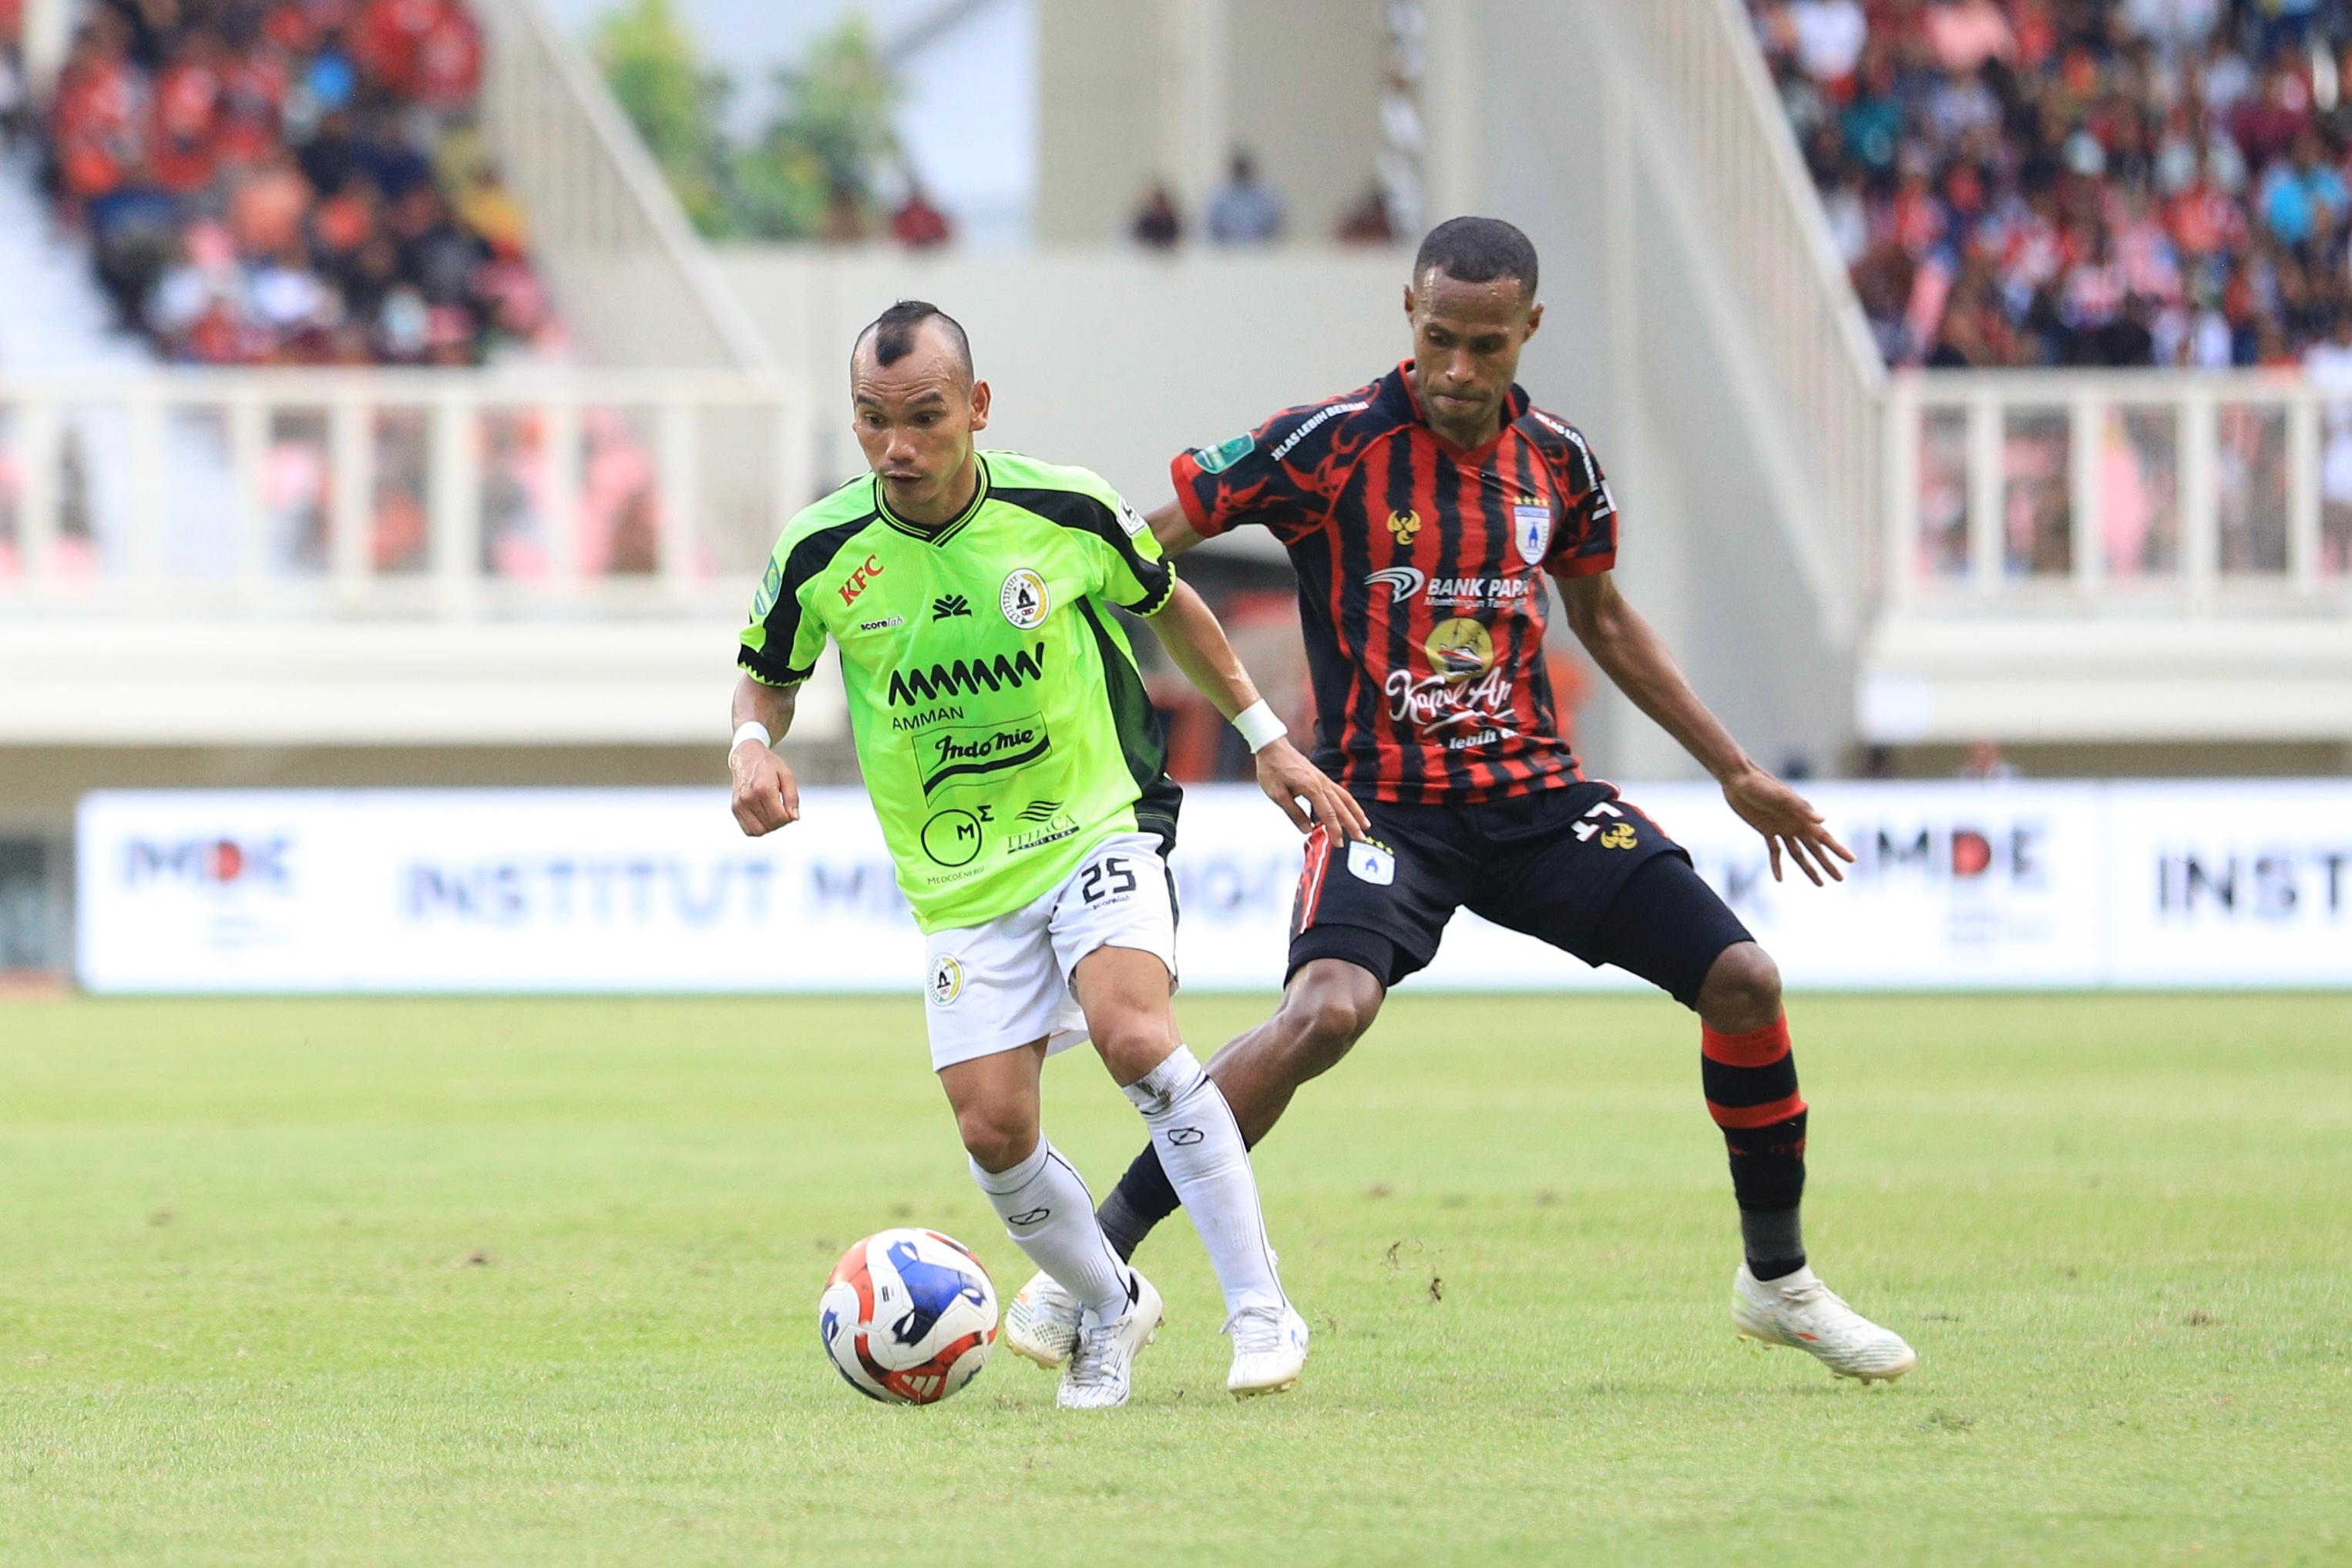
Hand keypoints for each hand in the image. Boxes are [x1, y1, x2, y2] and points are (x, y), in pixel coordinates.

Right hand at [730, 743, 800, 835]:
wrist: (746, 757)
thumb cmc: (769, 765)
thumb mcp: (786, 775)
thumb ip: (792, 797)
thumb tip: (794, 818)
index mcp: (763, 788)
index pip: (779, 817)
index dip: (789, 818)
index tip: (789, 809)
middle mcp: (748, 798)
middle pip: (770, 825)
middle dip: (780, 822)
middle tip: (783, 810)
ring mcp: (739, 804)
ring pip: (758, 831)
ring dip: (770, 827)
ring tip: (773, 814)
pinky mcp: (734, 808)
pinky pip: (748, 829)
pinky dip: (758, 828)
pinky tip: (764, 817)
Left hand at [1254, 738, 1369, 842]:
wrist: (1272, 746)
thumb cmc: (1272, 770)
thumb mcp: (1277, 795)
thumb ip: (1294, 813)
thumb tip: (1307, 830)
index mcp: (1311, 788)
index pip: (1328, 813)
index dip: (1335, 830)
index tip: (1339, 844)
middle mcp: (1321, 783)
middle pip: (1341, 807)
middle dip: (1352, 824)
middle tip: (1361, 839)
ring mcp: (1322, 779)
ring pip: (1344, 798)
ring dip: (1356, 812)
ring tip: (1365, 825)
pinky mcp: (1320, 777)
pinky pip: (1339, 791)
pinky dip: (1348, 802)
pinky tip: (1350, 809)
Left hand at [1722, 764, 1852, 885]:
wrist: (1738, 778)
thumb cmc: (1761, 784)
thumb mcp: (1781, 796)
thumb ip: (1801, 807)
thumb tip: (1823, 819)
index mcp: (1802, 817)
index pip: (1824, 837)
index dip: (1838, 849)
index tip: (1852, 860)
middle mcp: (1794, 824)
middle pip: (1815, 849)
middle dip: (1828, 864)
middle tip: (1840, 879)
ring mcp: (1781, 827)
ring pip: (1798, 853)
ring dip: (1808, 868)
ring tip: (1820, 884)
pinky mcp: (1765, 829)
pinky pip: (1774, 851)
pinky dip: (1777, 865)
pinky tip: (1779, 879)